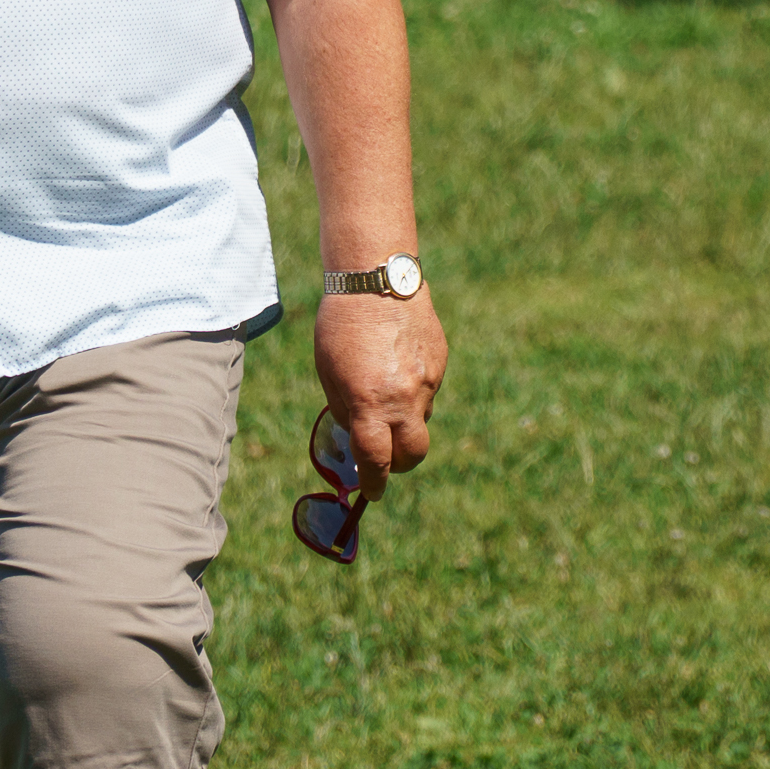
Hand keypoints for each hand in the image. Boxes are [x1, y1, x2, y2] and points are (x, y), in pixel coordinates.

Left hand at [313, 287, 445, 497]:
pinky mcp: (441, 362)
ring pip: (421, 418)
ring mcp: (428, 381)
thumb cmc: (340, 325)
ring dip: (405, 419)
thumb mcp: (328, 372)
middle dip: (399, 463)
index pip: (376, 461)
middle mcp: (404, 398)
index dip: (374, 482)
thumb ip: (344, 409)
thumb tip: (357, 435)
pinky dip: (414, 388)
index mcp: (369, 404)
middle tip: (386, 458)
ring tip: (385, 387)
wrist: (377, 277)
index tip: (372, 491)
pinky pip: (429, 389)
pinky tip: (397, 362)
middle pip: (412, 454)